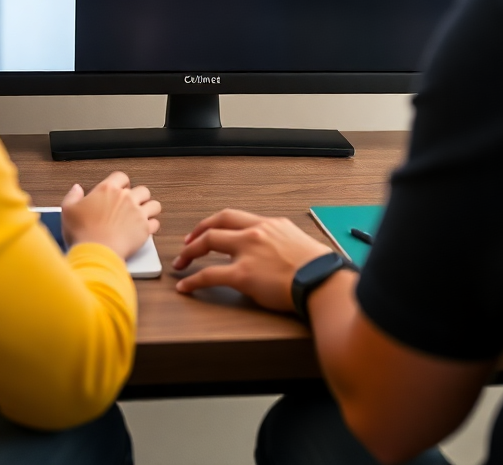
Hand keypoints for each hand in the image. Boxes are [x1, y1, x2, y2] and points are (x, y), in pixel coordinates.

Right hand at [60, 171, 160, 260]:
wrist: (95, 252)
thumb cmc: (82, 232)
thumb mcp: (68, 210)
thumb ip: (73, 196)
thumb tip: (77, 188)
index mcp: (108, 189)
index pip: (121, 176)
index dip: (122, 183)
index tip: (120, 189)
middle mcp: (126, 198)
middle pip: (142, 190)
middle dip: (139, 196)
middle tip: (132, 204)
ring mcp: (137, 213)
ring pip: (154, 204)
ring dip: (149, 209)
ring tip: (143, 215)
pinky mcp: (145, 229)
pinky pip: (155, 223)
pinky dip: (152, 226)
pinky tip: (145, 230)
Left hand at [173, 208, 329, 312]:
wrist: (322, 280)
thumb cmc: (317, 267)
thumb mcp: (297, 242)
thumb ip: (278, 242)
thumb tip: (271, 252)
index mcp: (269, 223)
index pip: (234, 216)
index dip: (214, 222)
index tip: (205, 230)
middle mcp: (255, 231)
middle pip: (217, 223)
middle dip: (197, 232)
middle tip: (186, 244)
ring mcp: (247, 251)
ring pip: (208, 242)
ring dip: (190, 252)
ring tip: (180, 263)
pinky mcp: (243, 274)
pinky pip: (209, 274)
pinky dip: (193, 280)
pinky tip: (186, 286)